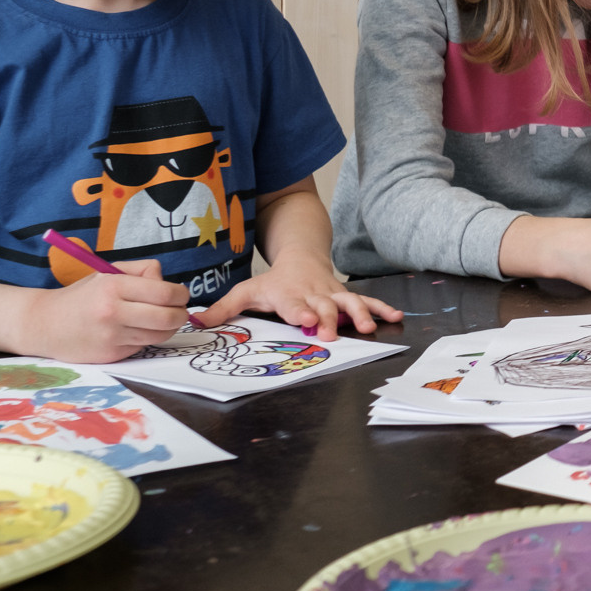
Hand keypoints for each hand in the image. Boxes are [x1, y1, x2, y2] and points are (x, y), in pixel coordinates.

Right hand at [17, 259, 190, 362]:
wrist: (45, 325)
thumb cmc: (82, 296)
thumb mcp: (107, 273)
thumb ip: (141, 271)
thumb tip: (168, 281)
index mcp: (113, 286)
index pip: (164, 292)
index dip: (181, 294)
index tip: (180, 294)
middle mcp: (112, 312)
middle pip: (168, 317)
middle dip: (181, 313)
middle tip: (179, 310)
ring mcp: (112, 337)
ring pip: (160, 335)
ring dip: (169, 328)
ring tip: (162, 320)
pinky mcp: (111, 355)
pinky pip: (143, 346)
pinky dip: (148, 338)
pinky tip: (138, 331)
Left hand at [196, 253, 403, 340]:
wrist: (302, 256)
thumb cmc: (275, 280)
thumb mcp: (247, 290)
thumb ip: (224, 309)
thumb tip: (195, 322)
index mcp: (288, 294)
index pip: (294, 304)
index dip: (300, 311)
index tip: (305, 319)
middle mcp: (313, 294)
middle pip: (324, 306)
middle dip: (329, 319)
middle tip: (332, 335)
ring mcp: (333, 294)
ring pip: (349, 302)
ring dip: (359, 315)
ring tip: (367, 328)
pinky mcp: (346, 296)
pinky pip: (367, 301)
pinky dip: (381, 308)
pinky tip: (395, 317)